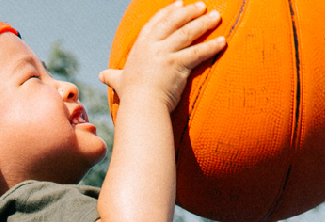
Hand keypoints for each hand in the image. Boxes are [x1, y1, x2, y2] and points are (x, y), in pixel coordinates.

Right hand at [100, 1, 224, 112]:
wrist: (140, 107)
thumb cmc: (130, 96)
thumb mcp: (118, 82)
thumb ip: (112, 76)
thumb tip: (101, 76)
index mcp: (140, 47)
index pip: (155, 23)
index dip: (167, 12)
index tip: (178, 4)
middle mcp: (152, 46)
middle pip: (174, 22)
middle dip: (189, 12)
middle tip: (202, 6)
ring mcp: (165, 54)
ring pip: (188, 33)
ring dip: (204, 23)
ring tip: (217, 16)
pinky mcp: (178, 65)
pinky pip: (198, 52)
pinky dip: (212, 46)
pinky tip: (222, 41)